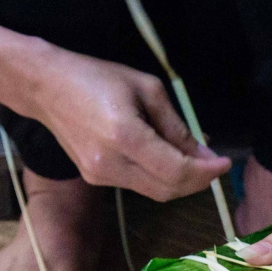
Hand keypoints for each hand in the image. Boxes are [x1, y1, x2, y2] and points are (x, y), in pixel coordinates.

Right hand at [26, 47, 230, 200]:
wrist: (46, 88)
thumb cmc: (97, 78)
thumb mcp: (147, 89)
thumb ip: (176, 126)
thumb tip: (203, 154)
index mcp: (125, 136)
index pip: (176, 171)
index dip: (205, 173)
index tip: (224, 163)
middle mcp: (111, 164)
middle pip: (167, 190)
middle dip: (197, 181)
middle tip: (213, 164)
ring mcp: (100, 176)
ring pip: (154, 192)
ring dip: (179, 181)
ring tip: (192, 159)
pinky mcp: (95, 179)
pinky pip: (137, 185)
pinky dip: (158, 177)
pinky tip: (164, 158)